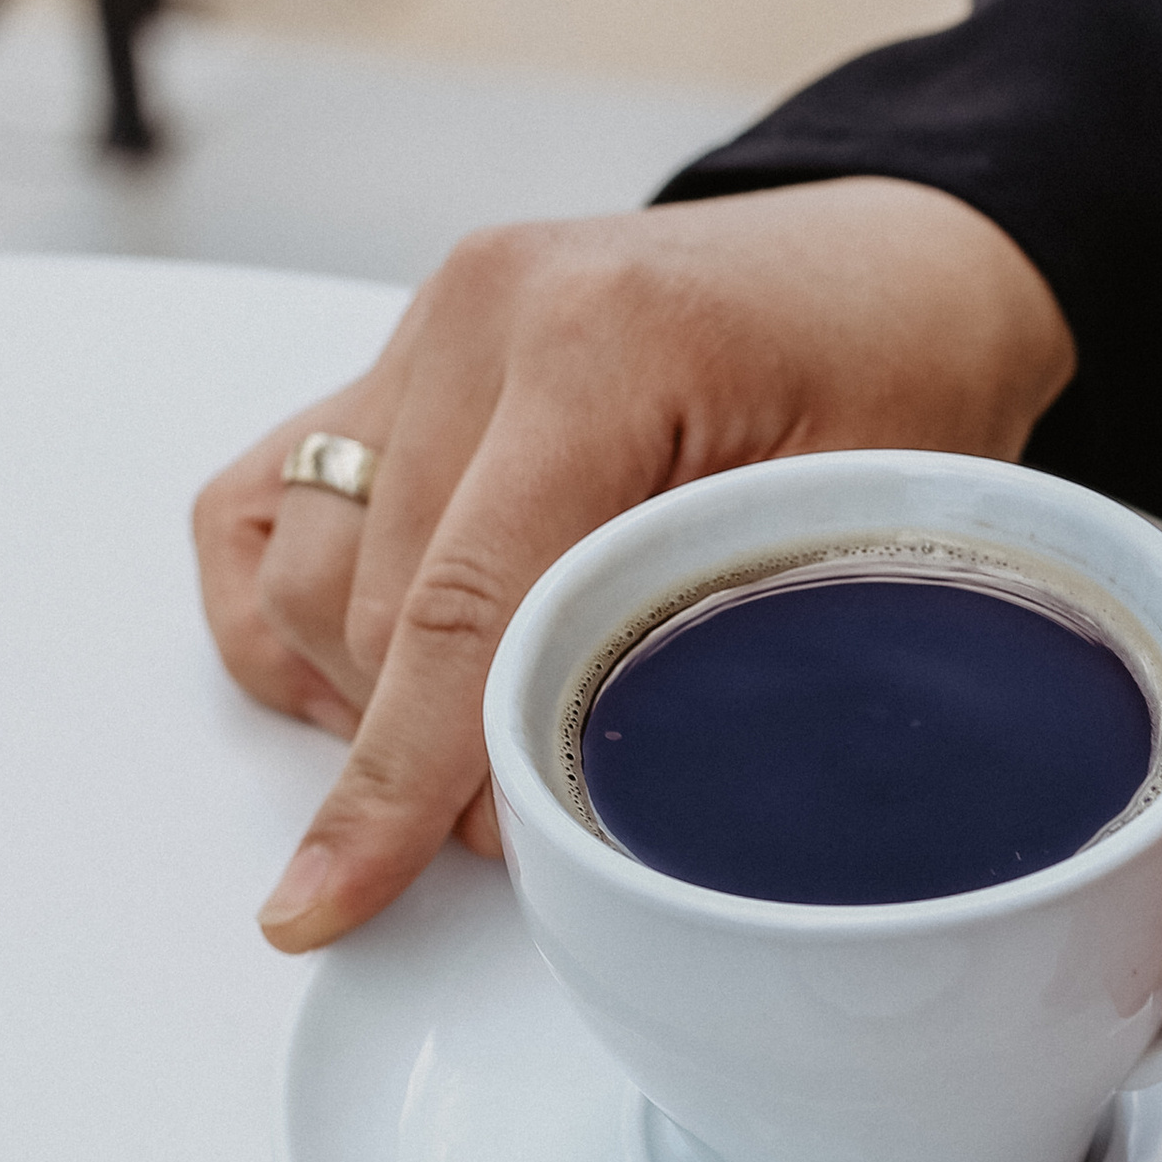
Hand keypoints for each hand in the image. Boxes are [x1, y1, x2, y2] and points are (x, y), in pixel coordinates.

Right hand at [194, 180, 1074, 947]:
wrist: (895, 266)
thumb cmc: (898, 375)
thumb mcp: (857, 519)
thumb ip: (718, 647)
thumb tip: (594, 815)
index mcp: (599, 339)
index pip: (458, 604)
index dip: (399, 777)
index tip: (335, 895)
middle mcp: (479, 313)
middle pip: (371, 607)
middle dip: (427, 752)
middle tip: (538, 815)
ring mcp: (423, 327)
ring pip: (303, 570)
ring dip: (368, 692)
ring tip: (489, 736)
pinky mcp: (395, 357)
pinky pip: (263, 507)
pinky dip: (297, 613)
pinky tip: (389, 674)